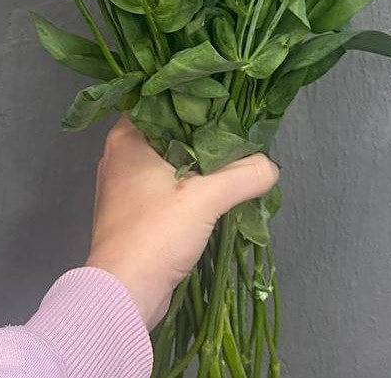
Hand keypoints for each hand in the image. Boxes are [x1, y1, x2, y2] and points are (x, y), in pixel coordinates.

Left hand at [85, 116, 279, 328]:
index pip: (161, 98)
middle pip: (167, 130)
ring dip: (196, 162)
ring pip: (167, 160)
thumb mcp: (207, 197)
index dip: (194, 96)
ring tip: (230, 159)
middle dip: (201, 132)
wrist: (124, 294)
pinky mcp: (131, 212)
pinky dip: (186, 186)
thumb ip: (244, 175)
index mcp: (127, 137)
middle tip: (235, 129)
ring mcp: (123, 185)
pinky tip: (212, 190)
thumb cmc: (155, 233)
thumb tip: (270, 165)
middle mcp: (119, 155)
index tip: (224, 99)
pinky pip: (163, 186)